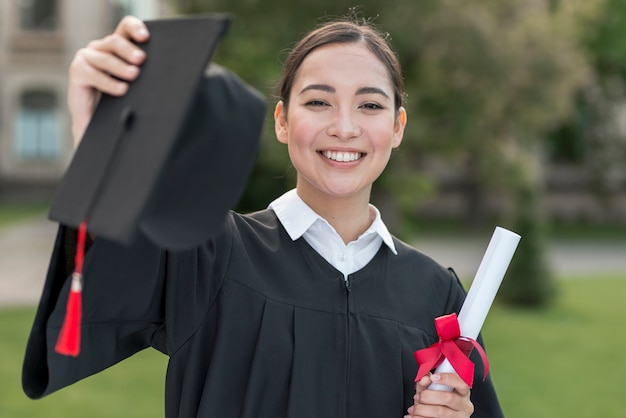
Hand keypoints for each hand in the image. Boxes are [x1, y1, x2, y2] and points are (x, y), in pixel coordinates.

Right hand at [68, 15, 148, 146]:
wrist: (97, 122)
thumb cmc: (119, 99)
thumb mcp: (133, 83)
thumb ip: (140, 70)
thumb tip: (162, 70)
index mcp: (116, 45)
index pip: (125, 27)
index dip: (135, 28)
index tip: (146, 37)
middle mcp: (99, 47)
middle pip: (114, 41)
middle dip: (129, 50)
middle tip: (141, 59)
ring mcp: (86, 58)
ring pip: (104, 57)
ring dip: (120, 66)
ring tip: (134, 74)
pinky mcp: (77, 71)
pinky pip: (92, 74)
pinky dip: (108, 82)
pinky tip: (121, 89)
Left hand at [404, 373, 473, 417]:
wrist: (435, 417)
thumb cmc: (436, 402)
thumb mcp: (432, 389)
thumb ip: (428, 382)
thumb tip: (425, 378)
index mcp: (463, 394)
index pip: (462, 384)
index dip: (447, 379)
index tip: (433, 377)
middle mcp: (464, 406)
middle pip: (449, 398)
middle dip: (428, 395)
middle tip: (418, 396)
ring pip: (440, 412)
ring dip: (422, 409)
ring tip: (414, 409)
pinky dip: (420, 417)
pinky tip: (415, 415)